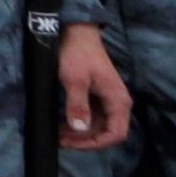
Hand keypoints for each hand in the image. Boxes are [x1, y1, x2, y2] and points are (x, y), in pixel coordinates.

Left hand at [61, 23, 135, 152]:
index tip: (72, 143)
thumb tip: (79, 128)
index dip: (95, 143)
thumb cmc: (77, 54)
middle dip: (83, 139)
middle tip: (59, 139)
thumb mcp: (74, 79)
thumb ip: (78, 104)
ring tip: (57, 133)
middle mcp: (117, 103)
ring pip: (97, 126)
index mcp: (118, 101)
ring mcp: (107, 100)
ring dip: (79, 132)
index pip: (115, 134)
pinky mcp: (97, 96)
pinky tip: (62, 123)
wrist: (77, 33)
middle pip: (105, 132)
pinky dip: (78, 122)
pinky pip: (91, 116)